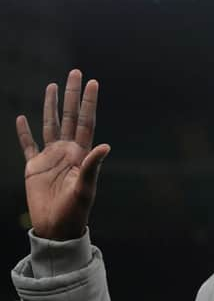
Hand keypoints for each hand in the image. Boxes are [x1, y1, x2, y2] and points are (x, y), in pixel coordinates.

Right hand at [16, 69, 109, 239]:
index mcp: (81, 153)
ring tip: (52, 86)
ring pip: (50, 124)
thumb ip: (92, 166)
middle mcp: (67, 151)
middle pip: (70, 116)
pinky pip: (28, 145)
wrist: (57, 227)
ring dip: (51, 106)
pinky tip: (22, 118)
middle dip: (72, 95)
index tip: (93, 82)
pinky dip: (24, 132)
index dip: (89, 102)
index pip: (87, 121)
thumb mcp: (85, 188)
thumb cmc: (75, 210)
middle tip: (75, 73)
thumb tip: (105, 145)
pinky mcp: (34, 167)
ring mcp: (50, 157)